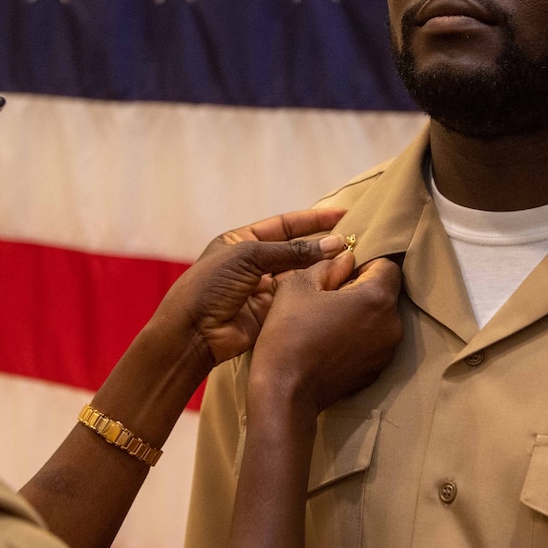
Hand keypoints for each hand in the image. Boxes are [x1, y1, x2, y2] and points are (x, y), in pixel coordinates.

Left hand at [148, 208, 348, 375]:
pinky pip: (301, 298)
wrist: (192, 333)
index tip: (341, 214)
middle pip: (297, 250)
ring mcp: (265, 289)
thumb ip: (291, 251)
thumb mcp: (248, 257)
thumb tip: (334, 244)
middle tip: (355, 238)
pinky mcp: (274, 313)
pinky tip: (341, 283)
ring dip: (325, 268)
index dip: (312, 220)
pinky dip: (319, 291)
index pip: (284, 226)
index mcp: (242, 242)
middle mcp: (256, 264)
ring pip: (302, 275)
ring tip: (355, 258)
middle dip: (323, 244)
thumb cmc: (210, 286)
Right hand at [250, 253, 403, 415]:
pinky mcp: (377, 371)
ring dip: (361, 314)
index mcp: (377, 298)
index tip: (339, 274)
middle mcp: (392, 325)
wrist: (285, 392)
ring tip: (328, 322)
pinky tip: (331, 343)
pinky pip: (374, 342)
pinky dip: (359, 337)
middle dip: (362, 289)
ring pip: (380, 318)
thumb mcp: (298, 284)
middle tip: (329, 297)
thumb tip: (346, 258)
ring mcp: (387, 351)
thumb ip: (328, 265)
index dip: (364, 263)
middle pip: (385, 293)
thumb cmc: (289, 334)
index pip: (388, 266)